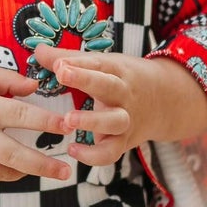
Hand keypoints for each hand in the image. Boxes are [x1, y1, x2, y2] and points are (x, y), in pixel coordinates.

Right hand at [0, 66, 80, 185]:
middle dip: (45, 166)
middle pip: (18, 157)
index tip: (70, 126)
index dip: (49, 123)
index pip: (24, 117)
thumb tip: (35, 87)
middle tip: (67, 172)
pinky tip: (5, 166)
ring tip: (37, 167)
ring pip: (3, 173)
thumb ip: (6, 80)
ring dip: (23, 171)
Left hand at [31, 43, 206, 163]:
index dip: (78, 62)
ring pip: (114, 121)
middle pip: (109, 85)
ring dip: (92, 121)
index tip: (57, 62)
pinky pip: (111, 152)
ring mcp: (126, 119)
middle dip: (86, 79)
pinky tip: (73, 150)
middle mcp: (124, 94)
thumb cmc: (125, 79)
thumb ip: (69, 59)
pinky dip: (93, 156)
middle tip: (62, 74)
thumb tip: (38, 50)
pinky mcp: (124, 142)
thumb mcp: (104, 64)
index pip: (98, 63)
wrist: (168, 101)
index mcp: (117, 71)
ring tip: (68, 120)